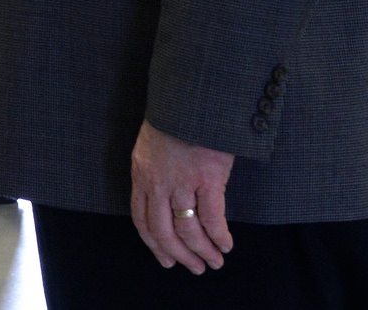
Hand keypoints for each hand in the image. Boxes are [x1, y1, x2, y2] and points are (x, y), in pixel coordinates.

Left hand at [130, 120, 234, 273]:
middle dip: (179, 255)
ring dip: (202, 251)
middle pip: (163, 232)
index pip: (141, 220)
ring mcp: (182, 181)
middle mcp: (157, 182)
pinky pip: (212, 218)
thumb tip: (166, 198)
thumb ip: (154, 171)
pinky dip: (219, 236)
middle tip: (194, 269)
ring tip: (214, 263)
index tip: (166, 260)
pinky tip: (226, 244)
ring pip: (187, 230)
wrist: (191, 98)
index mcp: (141, 174)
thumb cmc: (174, 118)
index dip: (154, 244)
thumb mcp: (151, 144)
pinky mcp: (208, 178)